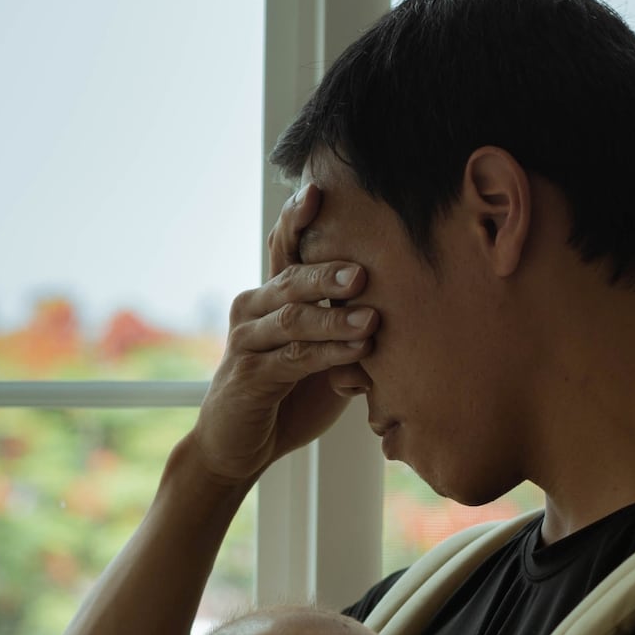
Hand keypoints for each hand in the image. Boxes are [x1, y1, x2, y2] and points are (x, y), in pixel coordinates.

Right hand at [190, 185, 376, 487]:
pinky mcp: (249, 378)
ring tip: (372, 318)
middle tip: (364, 270)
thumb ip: (348, 331)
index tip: (320, 189)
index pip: (285, 247)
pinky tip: (357, 352)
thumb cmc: (285, 396)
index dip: (298, 217)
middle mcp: (253, 309)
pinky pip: (291, 359)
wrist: (236, 446)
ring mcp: (247, 342)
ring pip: (292, 318)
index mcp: (272, 295)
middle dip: (328, 271)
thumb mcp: (321, 355)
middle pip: (290, 277)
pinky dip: (327, 354)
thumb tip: (398, 312)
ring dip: (334, 317)